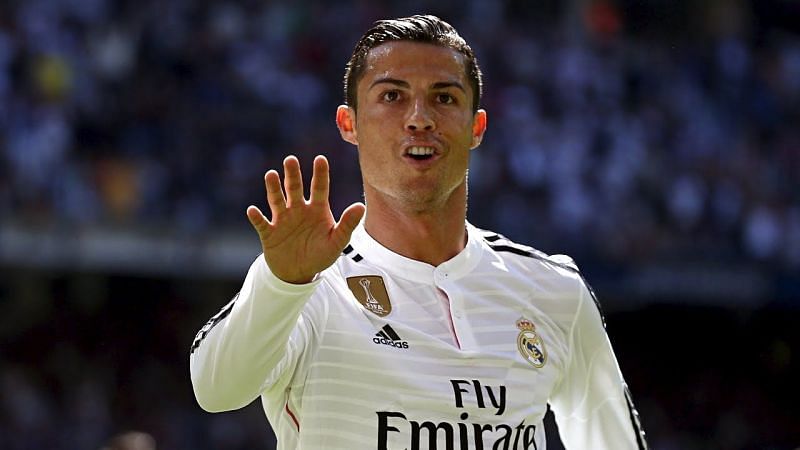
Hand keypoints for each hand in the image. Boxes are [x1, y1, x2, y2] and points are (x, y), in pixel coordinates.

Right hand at [246, 155, 365, 283]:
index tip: (320, 159)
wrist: (299, 273)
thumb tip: (360, 206)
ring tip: (271, 175)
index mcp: (317, 210)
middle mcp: (299, 210)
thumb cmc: (320, 255)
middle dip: (292, 174)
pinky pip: (262, 223)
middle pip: (294, 188)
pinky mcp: (269, 233)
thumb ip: (347, 224)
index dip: (320, 174)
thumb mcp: (337, 242)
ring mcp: (283, 220)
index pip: (320, 188)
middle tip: (290, 160)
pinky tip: (252, 210)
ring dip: (273, 188)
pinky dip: (257, 217)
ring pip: (277, 200)